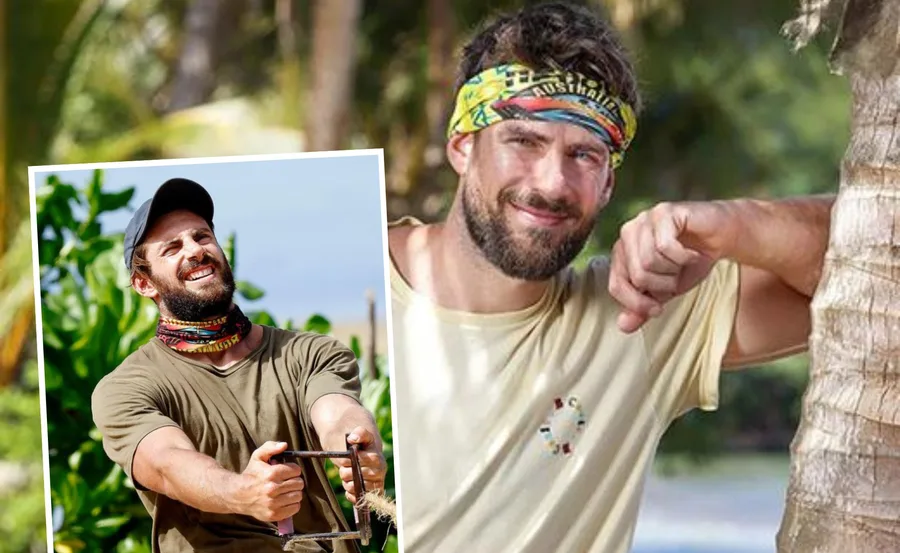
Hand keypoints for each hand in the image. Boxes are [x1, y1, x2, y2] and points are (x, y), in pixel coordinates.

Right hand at [232, 441, 304, 521]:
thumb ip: (271, 447)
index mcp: (271, 474)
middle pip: (299, 483)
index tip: (287, 472)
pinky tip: (284, 500)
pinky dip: (292, 504)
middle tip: (286, 481)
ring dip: (294, 492)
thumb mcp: (258, 456)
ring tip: (285, 490)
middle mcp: (272, 489)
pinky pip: (295, 508)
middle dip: (294, 480)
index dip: (293, 470)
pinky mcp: (274, 515)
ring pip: (298, 496)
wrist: (238, 495)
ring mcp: (273, 504)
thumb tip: (284, 445)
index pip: (296, 470)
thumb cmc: (251, 474)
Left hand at [334, 427, 386, 503]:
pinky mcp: (372, 495)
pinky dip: (351, 495)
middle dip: (346, 472)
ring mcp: (377, 484)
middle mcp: (380, 472)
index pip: (358, 462)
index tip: (345, 458)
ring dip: (348, 483)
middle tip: (345, 467)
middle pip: (356, 477)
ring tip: (349, 476)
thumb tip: (352, 438)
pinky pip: (359, 499)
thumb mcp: (360, 436)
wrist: (363, 457)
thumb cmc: (360, 447)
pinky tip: (351, 486)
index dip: (347, 461)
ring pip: (356, 489)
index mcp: (377, 458)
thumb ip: (359, 433)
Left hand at [609, 202, 719, 332]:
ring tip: (684, 263)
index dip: (637, 303)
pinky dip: (684, 257)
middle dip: (662, 285)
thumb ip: (643, 308)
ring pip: (649, 261)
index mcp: (622, 251)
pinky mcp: (664, 211)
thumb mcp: (666, 291)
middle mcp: (628, 233)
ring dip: (674, 270)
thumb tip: (623, 326)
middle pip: (636, 275)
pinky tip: (691, 253)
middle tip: (677, 277)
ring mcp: (645, 219)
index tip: (658, 309)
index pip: (616, 284)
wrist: (723, 236)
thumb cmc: (691, 262)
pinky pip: (665, 246)